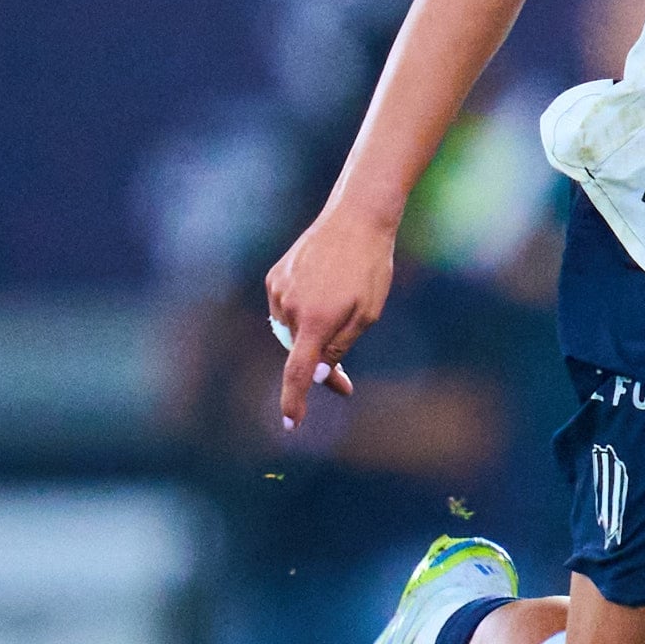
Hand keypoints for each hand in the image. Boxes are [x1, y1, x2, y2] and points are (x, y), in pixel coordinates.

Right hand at [263, 206, 391, 428]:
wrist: (355, 220)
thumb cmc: (370, 269)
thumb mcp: (367, 314)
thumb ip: (339, 347)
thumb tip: (313, 375)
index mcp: (317, 321)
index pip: (297, 371)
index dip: (293, 399)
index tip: (291, 423)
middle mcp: (290, 308)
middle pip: (298, 352)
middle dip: (318, 367)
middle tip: (344, 385)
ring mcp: (278, 291)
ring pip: (292, 330)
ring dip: (313, 333)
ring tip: (343, 306)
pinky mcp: (274, 277)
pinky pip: (286, 308)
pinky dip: (303, 312)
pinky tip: (324, 291)